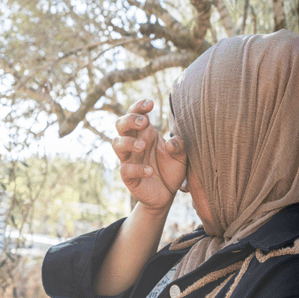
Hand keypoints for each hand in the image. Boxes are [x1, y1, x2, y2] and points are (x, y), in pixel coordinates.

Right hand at [112, 99, 187, 215]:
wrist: (167, 194)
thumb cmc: (172, 169)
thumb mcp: (182, 156)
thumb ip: (179, 146)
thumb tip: (171, 142)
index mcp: (146, 133)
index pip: (136, 114)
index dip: (139, 106)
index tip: (150, 103)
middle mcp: (135, 143)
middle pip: (120, 125)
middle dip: (129, 119)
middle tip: (144, 122)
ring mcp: (129, 159)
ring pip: (116, 144)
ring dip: (128, 142)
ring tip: (143, 146)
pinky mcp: (129, 177)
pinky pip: (126, 169)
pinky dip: (137, 168)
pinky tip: (150, 170)